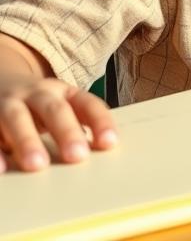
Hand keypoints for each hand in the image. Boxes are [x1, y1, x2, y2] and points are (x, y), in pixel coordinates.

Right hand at [0, 75, 116, 172]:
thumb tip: (101, 150)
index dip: (100, 121)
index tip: (110, 143)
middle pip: (53, 109)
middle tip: (77, 156)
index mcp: (62, 92)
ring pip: (15, 118)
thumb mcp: (60, 107)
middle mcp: (34, 94)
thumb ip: (78, 125)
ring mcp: (6, 103)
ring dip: (27, 140)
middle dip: (66, 132)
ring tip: (37, 165)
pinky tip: (1, 168)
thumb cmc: (37, 105)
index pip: (87, 103)